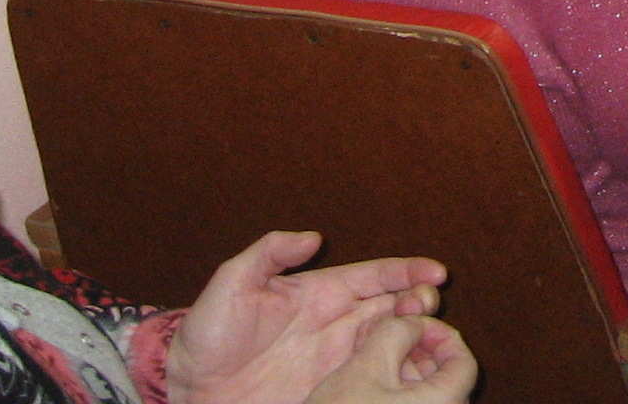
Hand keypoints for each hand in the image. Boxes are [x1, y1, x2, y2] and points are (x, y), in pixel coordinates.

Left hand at [168, 232, 448, 403]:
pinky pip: (372, 378)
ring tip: (429, 336)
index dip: (408, 270)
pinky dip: (398, 372)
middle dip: (420, 301)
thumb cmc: (206, 335)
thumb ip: (268, 252)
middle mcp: (336, 323)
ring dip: (415, 335)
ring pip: (390, 341)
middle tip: (430, 305)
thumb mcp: (232, 282)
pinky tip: (412, 370)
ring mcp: (335, 358)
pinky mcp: (331, 389)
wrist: (190, 389)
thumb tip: (314, 238)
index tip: (437, 272)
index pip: (376, 275)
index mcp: (320, 292)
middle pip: (393, 306)